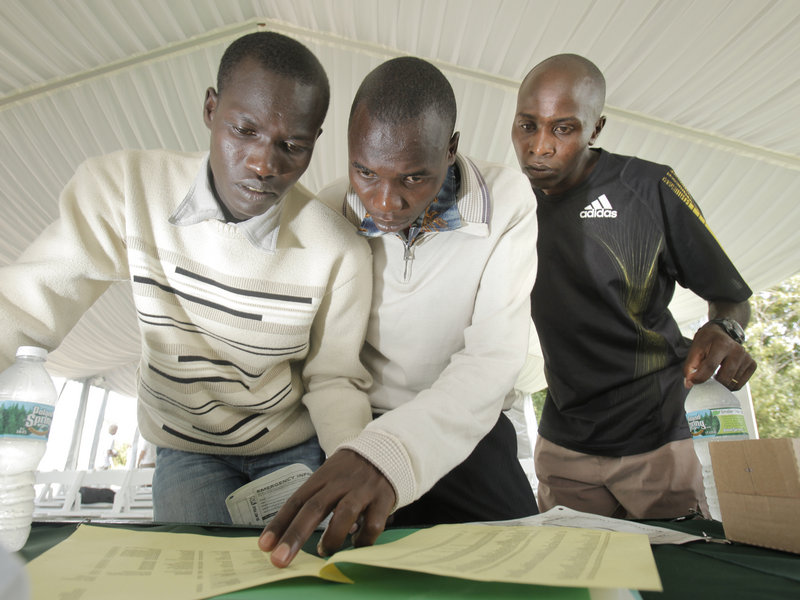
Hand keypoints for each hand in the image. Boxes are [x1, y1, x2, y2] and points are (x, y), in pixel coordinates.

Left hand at [258, 449, 395, 567]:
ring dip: (331, 538)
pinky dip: (363, 539)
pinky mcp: (383, 499)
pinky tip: (357, 544)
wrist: (388, 449)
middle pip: (314, 508)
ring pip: (343, 515)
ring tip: (323, 552)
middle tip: (280, 559)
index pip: (296, 500)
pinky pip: (373, 524)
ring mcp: (362, 490)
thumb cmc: (352, 470)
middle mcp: (340, 482)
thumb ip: (316, 500)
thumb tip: (296, 532)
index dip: (279, 523)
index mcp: (322, 477)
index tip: (265, 545)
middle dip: (295, 535)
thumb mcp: (329, 476)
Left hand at [683, 322, 755, 390]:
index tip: (692, 382)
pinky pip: (740, 384)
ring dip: (721, 384)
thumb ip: (690, 366)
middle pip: (724, 377)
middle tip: (706, 378)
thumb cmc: (707, 342)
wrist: (722, 333)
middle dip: (712, 382)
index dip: (700, 377)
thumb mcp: (695, 349)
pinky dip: (730, 385)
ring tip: (716, 374)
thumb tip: (689, 384)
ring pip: (732, 383)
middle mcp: (737, 350)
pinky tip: (725, 376)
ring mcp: (746, 357)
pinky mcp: (752, 364)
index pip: (710, 366)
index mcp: (721, 344)